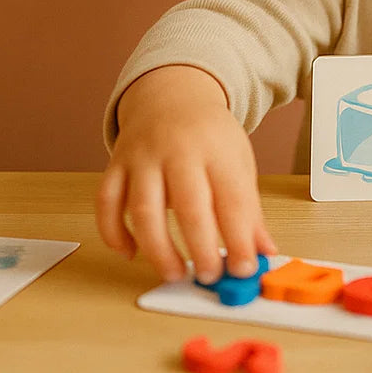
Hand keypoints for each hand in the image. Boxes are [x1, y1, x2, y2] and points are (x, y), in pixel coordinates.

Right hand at [95, 66, 276, 282]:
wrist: (172, 96)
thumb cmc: (209, 135)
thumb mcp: (238, 162)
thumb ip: (249, 209)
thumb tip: (264, 253)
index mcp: (217, 150)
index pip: (233, 199)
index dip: (240, 239)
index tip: (244, 270)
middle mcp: (179, 151)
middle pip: (189, 205)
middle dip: (200, 248)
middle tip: (210, 276)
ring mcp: (144, 156)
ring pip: (143, 208)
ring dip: (157, 248)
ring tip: (174, 273)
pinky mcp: (116, 164)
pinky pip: (107, 201)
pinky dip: (113, 232)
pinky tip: (130, 252)